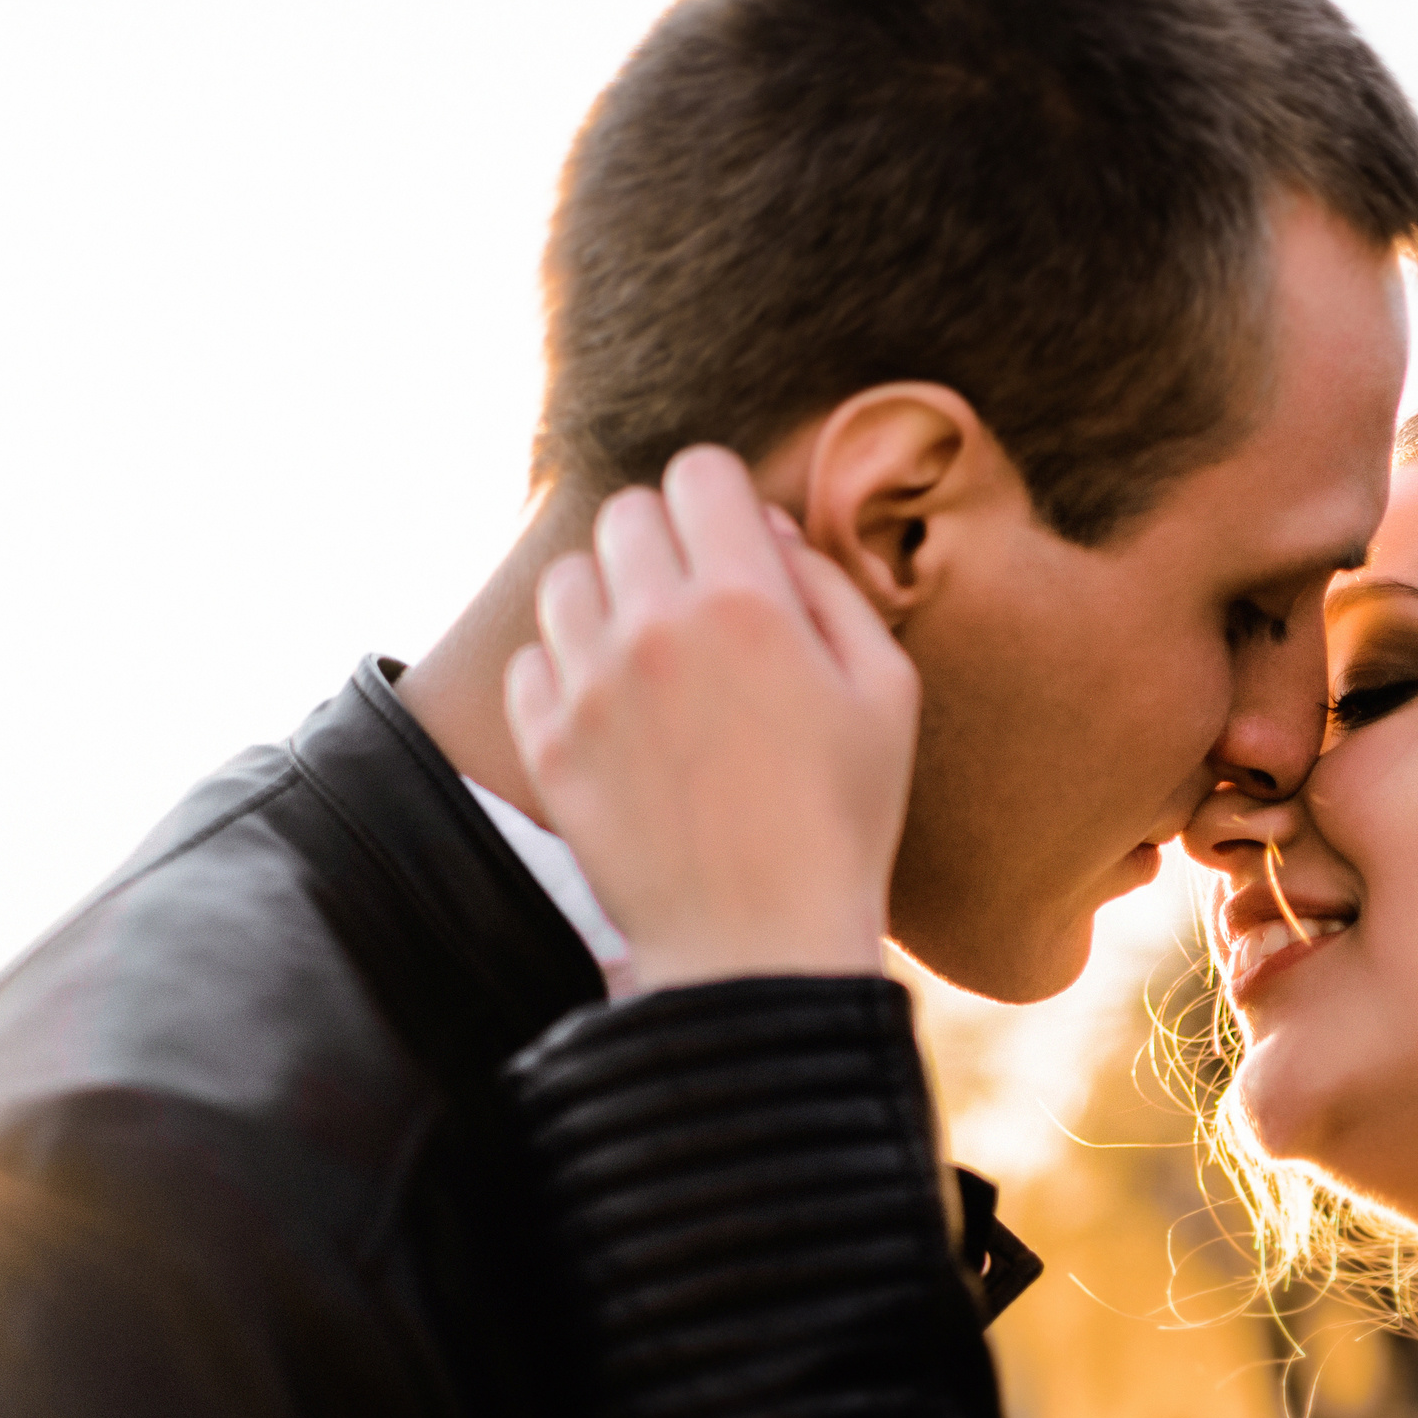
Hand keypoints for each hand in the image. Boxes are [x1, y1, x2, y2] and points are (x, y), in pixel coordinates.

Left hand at [505, 446, 920, 991]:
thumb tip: (767, 530)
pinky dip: (565, 674)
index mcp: (745, 602)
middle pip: (627, 513)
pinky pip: (530, 661)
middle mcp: (653, 628)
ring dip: (607, 601)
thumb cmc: (842, 820)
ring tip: (649, 659)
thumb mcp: (886, 692)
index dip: (723, 503)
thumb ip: (829, 587)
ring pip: (567, 579)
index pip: (699, 472)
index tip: (737, 548)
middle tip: (699, 607)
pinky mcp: (547, 745)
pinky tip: (614, 715)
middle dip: (666, 542)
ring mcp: (589, 686)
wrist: (759, 945)